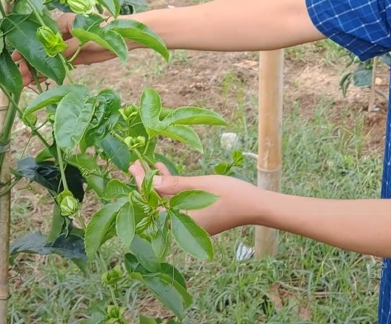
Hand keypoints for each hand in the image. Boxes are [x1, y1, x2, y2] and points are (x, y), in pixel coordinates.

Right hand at [15, 11, 120, 85]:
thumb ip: (67, 47)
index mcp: (62, 22)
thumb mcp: (83, 37)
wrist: (125, 37)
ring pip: (48, 58)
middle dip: (29, 61)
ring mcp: (68, 46)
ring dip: (37, 69)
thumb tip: (49, 57)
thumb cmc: (105, 31)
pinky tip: (37, 81)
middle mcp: (62, 33)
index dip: (27, 47)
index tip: (16, 58)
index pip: (39, 35)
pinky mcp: (75, 56)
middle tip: (19, 74)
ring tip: (24, 82)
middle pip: (41, 48)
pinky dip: (49, 72)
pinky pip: (59, 65)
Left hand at [128, 161, 261, 235]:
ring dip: (159, 184)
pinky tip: (166, 172)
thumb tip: (149, 181)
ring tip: (148, 165)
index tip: (135, 166)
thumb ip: (174, 184)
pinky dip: (172, 189)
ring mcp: (190, 224)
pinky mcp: (197, 218)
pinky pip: (177, 203)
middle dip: (146, 183)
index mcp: (181, 222)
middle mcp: (183, 227)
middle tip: (136, 163)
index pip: (152, 203)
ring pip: (167, 202)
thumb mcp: (201, 185)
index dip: (141, 183)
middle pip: (157, 203)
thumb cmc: (231, 194)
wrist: (256, 206)